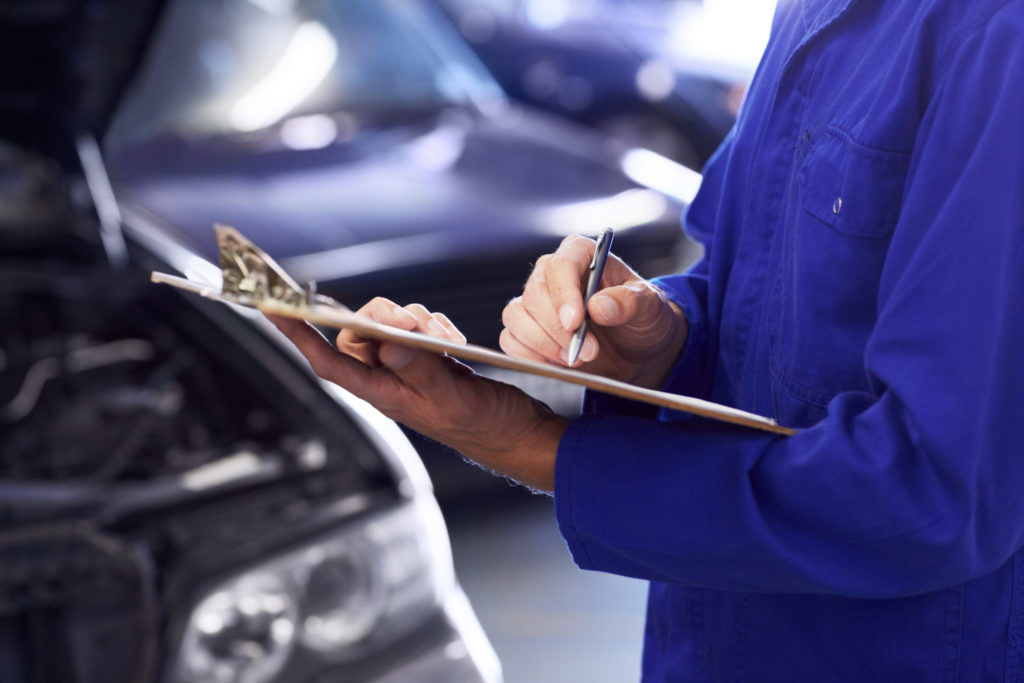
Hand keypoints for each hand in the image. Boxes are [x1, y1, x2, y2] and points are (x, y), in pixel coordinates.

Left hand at [268, 298, 567, 491]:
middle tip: (413, 322)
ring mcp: (408, 370)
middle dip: (382, 317)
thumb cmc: (485, 427)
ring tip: (441, 338)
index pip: (328, 360)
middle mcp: (389, 380)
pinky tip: (451, 340)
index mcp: (383, 394)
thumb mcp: (452, 397)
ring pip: (389, 326)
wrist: (516, 433)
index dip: (298, 334)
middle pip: (359, 332)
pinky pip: (415, 330)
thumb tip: (387, 343)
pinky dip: (432, 326)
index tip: (273, 307)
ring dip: (415, 321)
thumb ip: (420, 369)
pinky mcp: (428, 362)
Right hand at [501, 234, 687, 388]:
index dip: (564, 294)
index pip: (561, 265)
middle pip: (534, 294)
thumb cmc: (643, 318)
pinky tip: (558, 363)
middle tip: (588, 351)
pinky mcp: (526, 329)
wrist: (637, 350)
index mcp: (582, 254)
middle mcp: (552, 274)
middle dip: (559, 329)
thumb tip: (599, 306)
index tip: (575, 322)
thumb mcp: (650, 307)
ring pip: (516, 316)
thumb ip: (629, 302)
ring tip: (576, 359)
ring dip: (543, 344)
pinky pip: (510, 340)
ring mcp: (535, 302)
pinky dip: (530, 356)